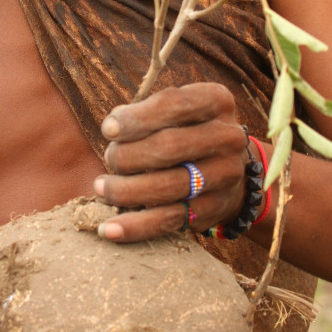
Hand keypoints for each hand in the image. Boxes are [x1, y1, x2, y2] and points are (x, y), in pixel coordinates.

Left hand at [92, 83, 246, 242]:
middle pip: (170, 146)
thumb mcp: (172, 112)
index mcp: (216, 101)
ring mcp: (226, 175)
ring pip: (169, 186)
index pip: (174, 104)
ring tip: (102, 189)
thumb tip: (112, 127)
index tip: (108, 130)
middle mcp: (228, 137)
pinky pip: (170, 219)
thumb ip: (142, 113)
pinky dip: (136, 226)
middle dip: (129, 155)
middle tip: (110, 159)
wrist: (228, 171)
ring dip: (126, 191)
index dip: (137, 118)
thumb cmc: (185, 132)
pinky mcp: (214, 208)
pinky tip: (109, 230)